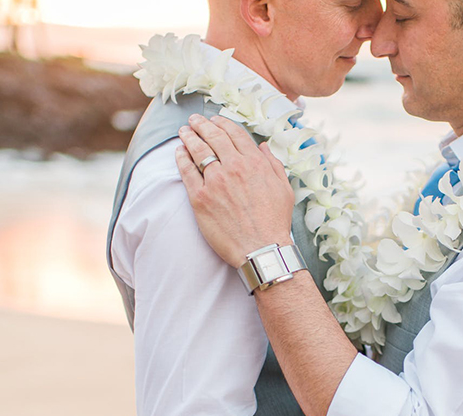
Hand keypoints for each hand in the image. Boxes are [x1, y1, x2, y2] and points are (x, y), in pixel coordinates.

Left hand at [174, 114, 294, 267]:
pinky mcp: (200, 198)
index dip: (223, 123)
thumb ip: (273, 164)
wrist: (262, 249)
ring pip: (198, 150)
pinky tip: (179, 152)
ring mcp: (215, 182)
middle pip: (214, 137)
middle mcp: (234, 167)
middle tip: (194, 120)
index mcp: (255, 163)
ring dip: (189, 137)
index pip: (235, 134)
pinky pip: (187, 171)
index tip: (215, 120)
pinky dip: (181, 159)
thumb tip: (263, 146)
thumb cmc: (275, 222)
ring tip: (183, 131)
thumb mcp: (284, 189)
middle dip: (202, 125)